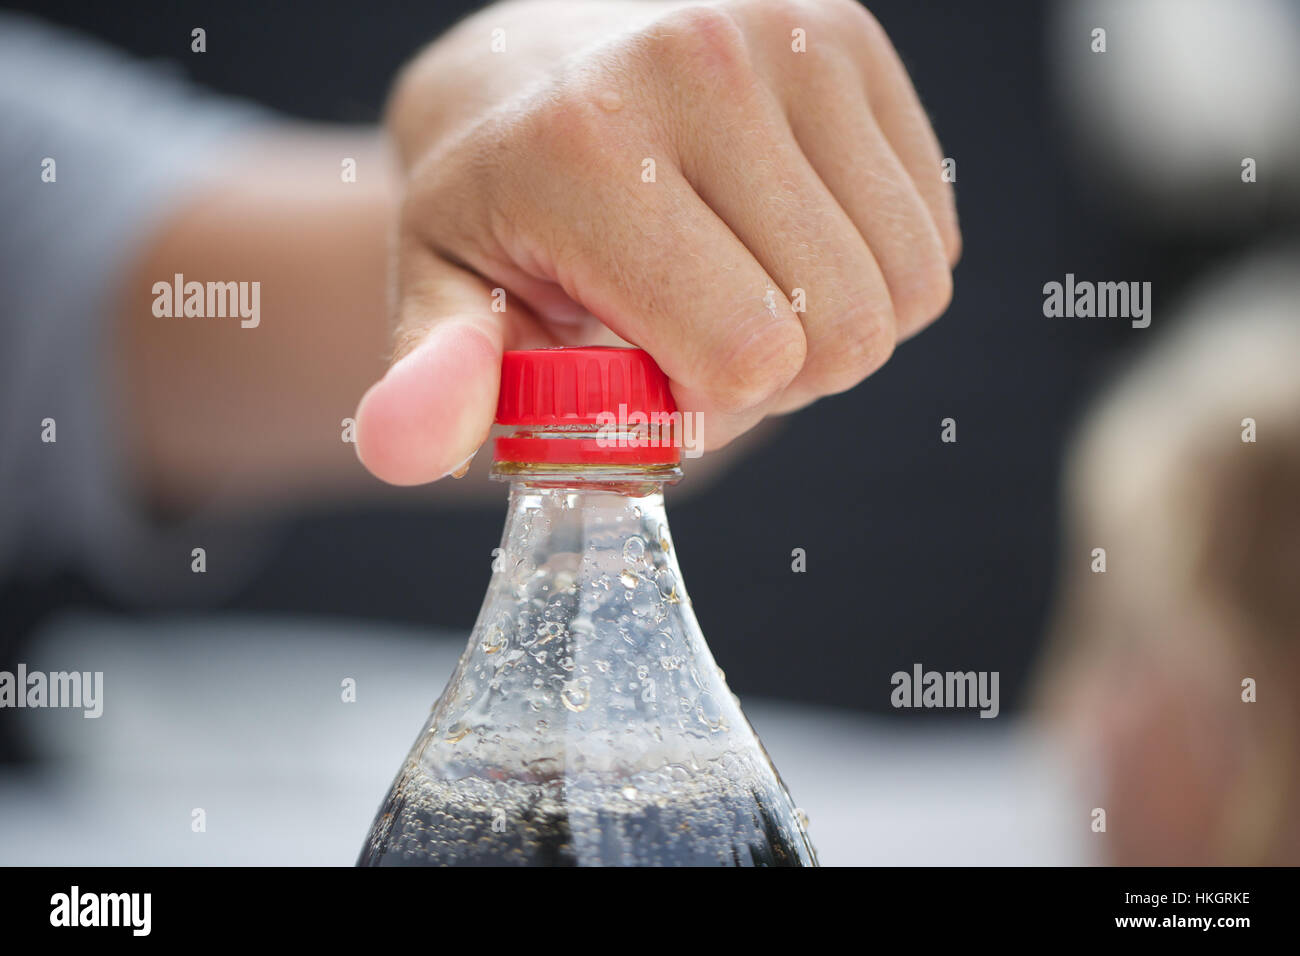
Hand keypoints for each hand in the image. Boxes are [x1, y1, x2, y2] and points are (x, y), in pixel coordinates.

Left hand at [356, 0, 959, 483]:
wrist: (534, 65)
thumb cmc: (498, 201)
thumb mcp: (445, 292)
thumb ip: (435, 380)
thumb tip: (401, 450)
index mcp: (587, 146)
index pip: (743, 358)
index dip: (705, 404)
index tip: (647, 365)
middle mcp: (700, 64)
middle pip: (844, 333)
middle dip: (778, 374)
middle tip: (700, 329)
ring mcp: (794, 35)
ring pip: (906, 286)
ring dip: (833, 324)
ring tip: (744, 282)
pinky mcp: (855, 36)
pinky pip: (932, 229)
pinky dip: (873, 268)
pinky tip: (789, 237)